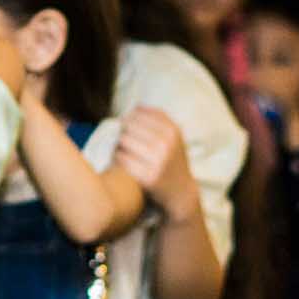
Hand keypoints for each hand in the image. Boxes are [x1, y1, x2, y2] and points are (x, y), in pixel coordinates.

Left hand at [115, 106, 193, 220]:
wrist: (181, 192)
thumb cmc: (172, 160)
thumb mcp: (173, 136)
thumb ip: (158, 118)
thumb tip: (134, 106)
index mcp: (172, 129)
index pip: (139, 113)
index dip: (128, 117)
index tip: (125, 125)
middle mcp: (167, 143)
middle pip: (129, 126)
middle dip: (121, 130)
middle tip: (118, 138)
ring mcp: (158, 161)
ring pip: (123, 141)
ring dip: (117, 144)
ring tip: (118, 148)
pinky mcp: (149, 177)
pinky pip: (122, 159)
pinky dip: (117, 158)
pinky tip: (120, 160)